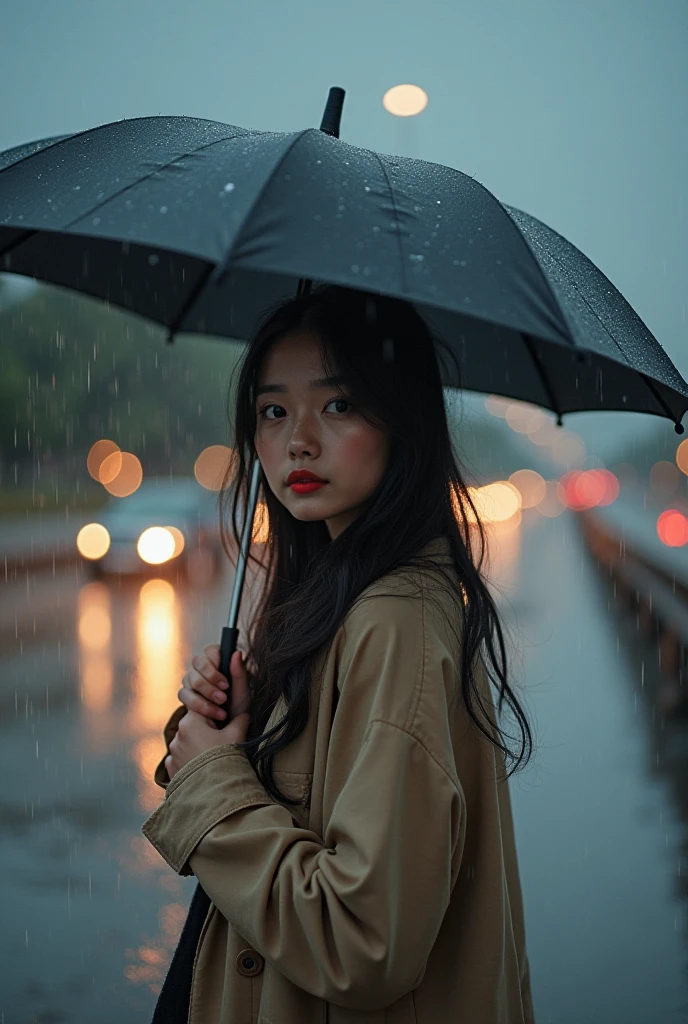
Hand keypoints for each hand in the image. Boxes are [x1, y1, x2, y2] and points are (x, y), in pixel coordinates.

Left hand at [165, 648, 250, 780]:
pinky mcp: (171, 769)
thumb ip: (240, 720)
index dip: (215, 715)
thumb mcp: (236, 735)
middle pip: (193, 727)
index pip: (201, 710)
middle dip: (205, 732)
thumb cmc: (225, 757)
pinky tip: (201, 768)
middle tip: (220, 743)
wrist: (215, 790)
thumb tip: (244, 714)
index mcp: (190, 722)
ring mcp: (172, 753)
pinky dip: (189, 762)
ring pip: (186, 744)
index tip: (223, 723)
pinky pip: (180, 760)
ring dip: (196, 747)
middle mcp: (177, 736)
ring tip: (211, 758)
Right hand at [177, 643, 249, 724]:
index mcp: (218, 659)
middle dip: (210, 684)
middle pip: (197, 663)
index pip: (210, 651)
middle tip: (223, 699)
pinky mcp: (186, 693)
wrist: (230, 724)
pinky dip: (197, 706)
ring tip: (220, 711)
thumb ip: (239, 672)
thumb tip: (237, 653)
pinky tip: (210, 714)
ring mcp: (192, 679)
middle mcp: (202, 666)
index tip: (226, 684)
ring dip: (204, 696)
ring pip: (188, 679)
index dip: (216, 667)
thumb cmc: (237, 703)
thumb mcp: (242, 690)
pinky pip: (183, 694)